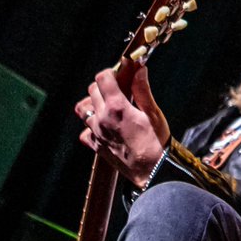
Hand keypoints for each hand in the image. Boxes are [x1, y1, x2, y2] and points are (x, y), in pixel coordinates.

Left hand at [74, 64, 170, 185]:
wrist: (152, 172)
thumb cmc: (156, 143)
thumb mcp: (153, 113)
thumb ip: (142, 90)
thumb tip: (139, 69)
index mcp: (117, 107)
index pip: (103, 78)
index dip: (111, 72)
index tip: (120, 74)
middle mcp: (102, 119)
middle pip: (92, 90)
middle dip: (104, 86)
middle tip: (118, 89)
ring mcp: (97, 133)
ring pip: (84, 110)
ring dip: (94, 104)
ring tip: (108, 107)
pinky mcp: (96, 147)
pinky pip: (85, 132)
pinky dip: (91, 127)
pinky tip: (104, 127)